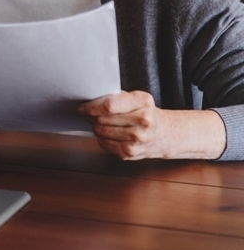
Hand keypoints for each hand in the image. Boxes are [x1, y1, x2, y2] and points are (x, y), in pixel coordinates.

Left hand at [79, 91, 226, 159]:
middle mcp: (143, 120)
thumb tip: (90, 101)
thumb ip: (116, 97)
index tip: (84, 107)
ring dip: (97, 127)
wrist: (165, 134)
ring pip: (100, 131)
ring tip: (103, 123)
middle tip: (92, 114)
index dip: (91, 107)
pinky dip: (102, 138)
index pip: (109, 105)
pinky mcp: (130, 152)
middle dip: (92, 116)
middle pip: (102, 118)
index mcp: (143, 102)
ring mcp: (137, 138)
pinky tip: (111, 134)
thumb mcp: (136, 98)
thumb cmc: (146, 113)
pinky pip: (103, 143)